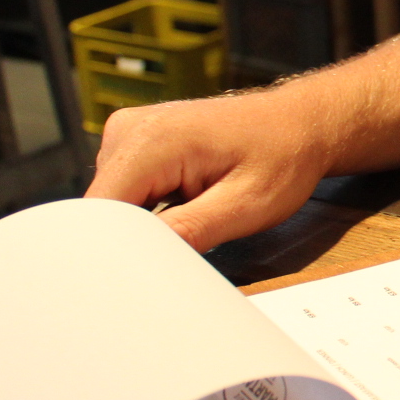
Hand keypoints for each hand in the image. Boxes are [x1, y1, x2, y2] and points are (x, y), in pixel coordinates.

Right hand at [84, 90, 335, 251]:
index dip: (113, 250)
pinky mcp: (137, 142)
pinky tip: (184, 208)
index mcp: (150, 140)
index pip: (98, 212)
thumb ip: (187, 232)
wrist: (300, 124)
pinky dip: (148, 209)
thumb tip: (138, 262)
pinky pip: (126, 189)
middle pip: (103, 209)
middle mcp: (129, 130)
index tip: (141, 274)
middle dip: (133, 238)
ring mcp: (130, 133)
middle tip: (183, 248)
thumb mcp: (243, 206)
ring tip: (193, 219)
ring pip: (114, 203)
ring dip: (143, 224)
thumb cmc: (283, 158)